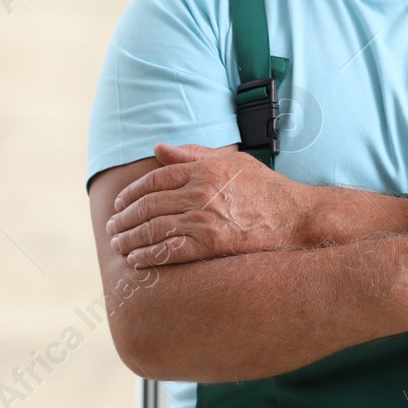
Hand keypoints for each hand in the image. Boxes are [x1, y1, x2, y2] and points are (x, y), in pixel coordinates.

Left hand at [107, 143, 311, 266]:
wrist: (296, 218)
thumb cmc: (267, 189)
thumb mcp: (233, 161)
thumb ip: (193, 154)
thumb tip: (158, 147)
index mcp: (203, 170)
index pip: (154, 179)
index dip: (131, 193)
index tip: (120, 204)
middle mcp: (200, 192)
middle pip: (147, 205)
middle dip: (123, 218)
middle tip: (112, 228)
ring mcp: (204, 220)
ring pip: (152, 229)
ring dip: (129, 239)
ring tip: (118, 245)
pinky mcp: (210, 245)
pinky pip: (168, 252)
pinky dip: (147, 256)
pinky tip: (136, 260)